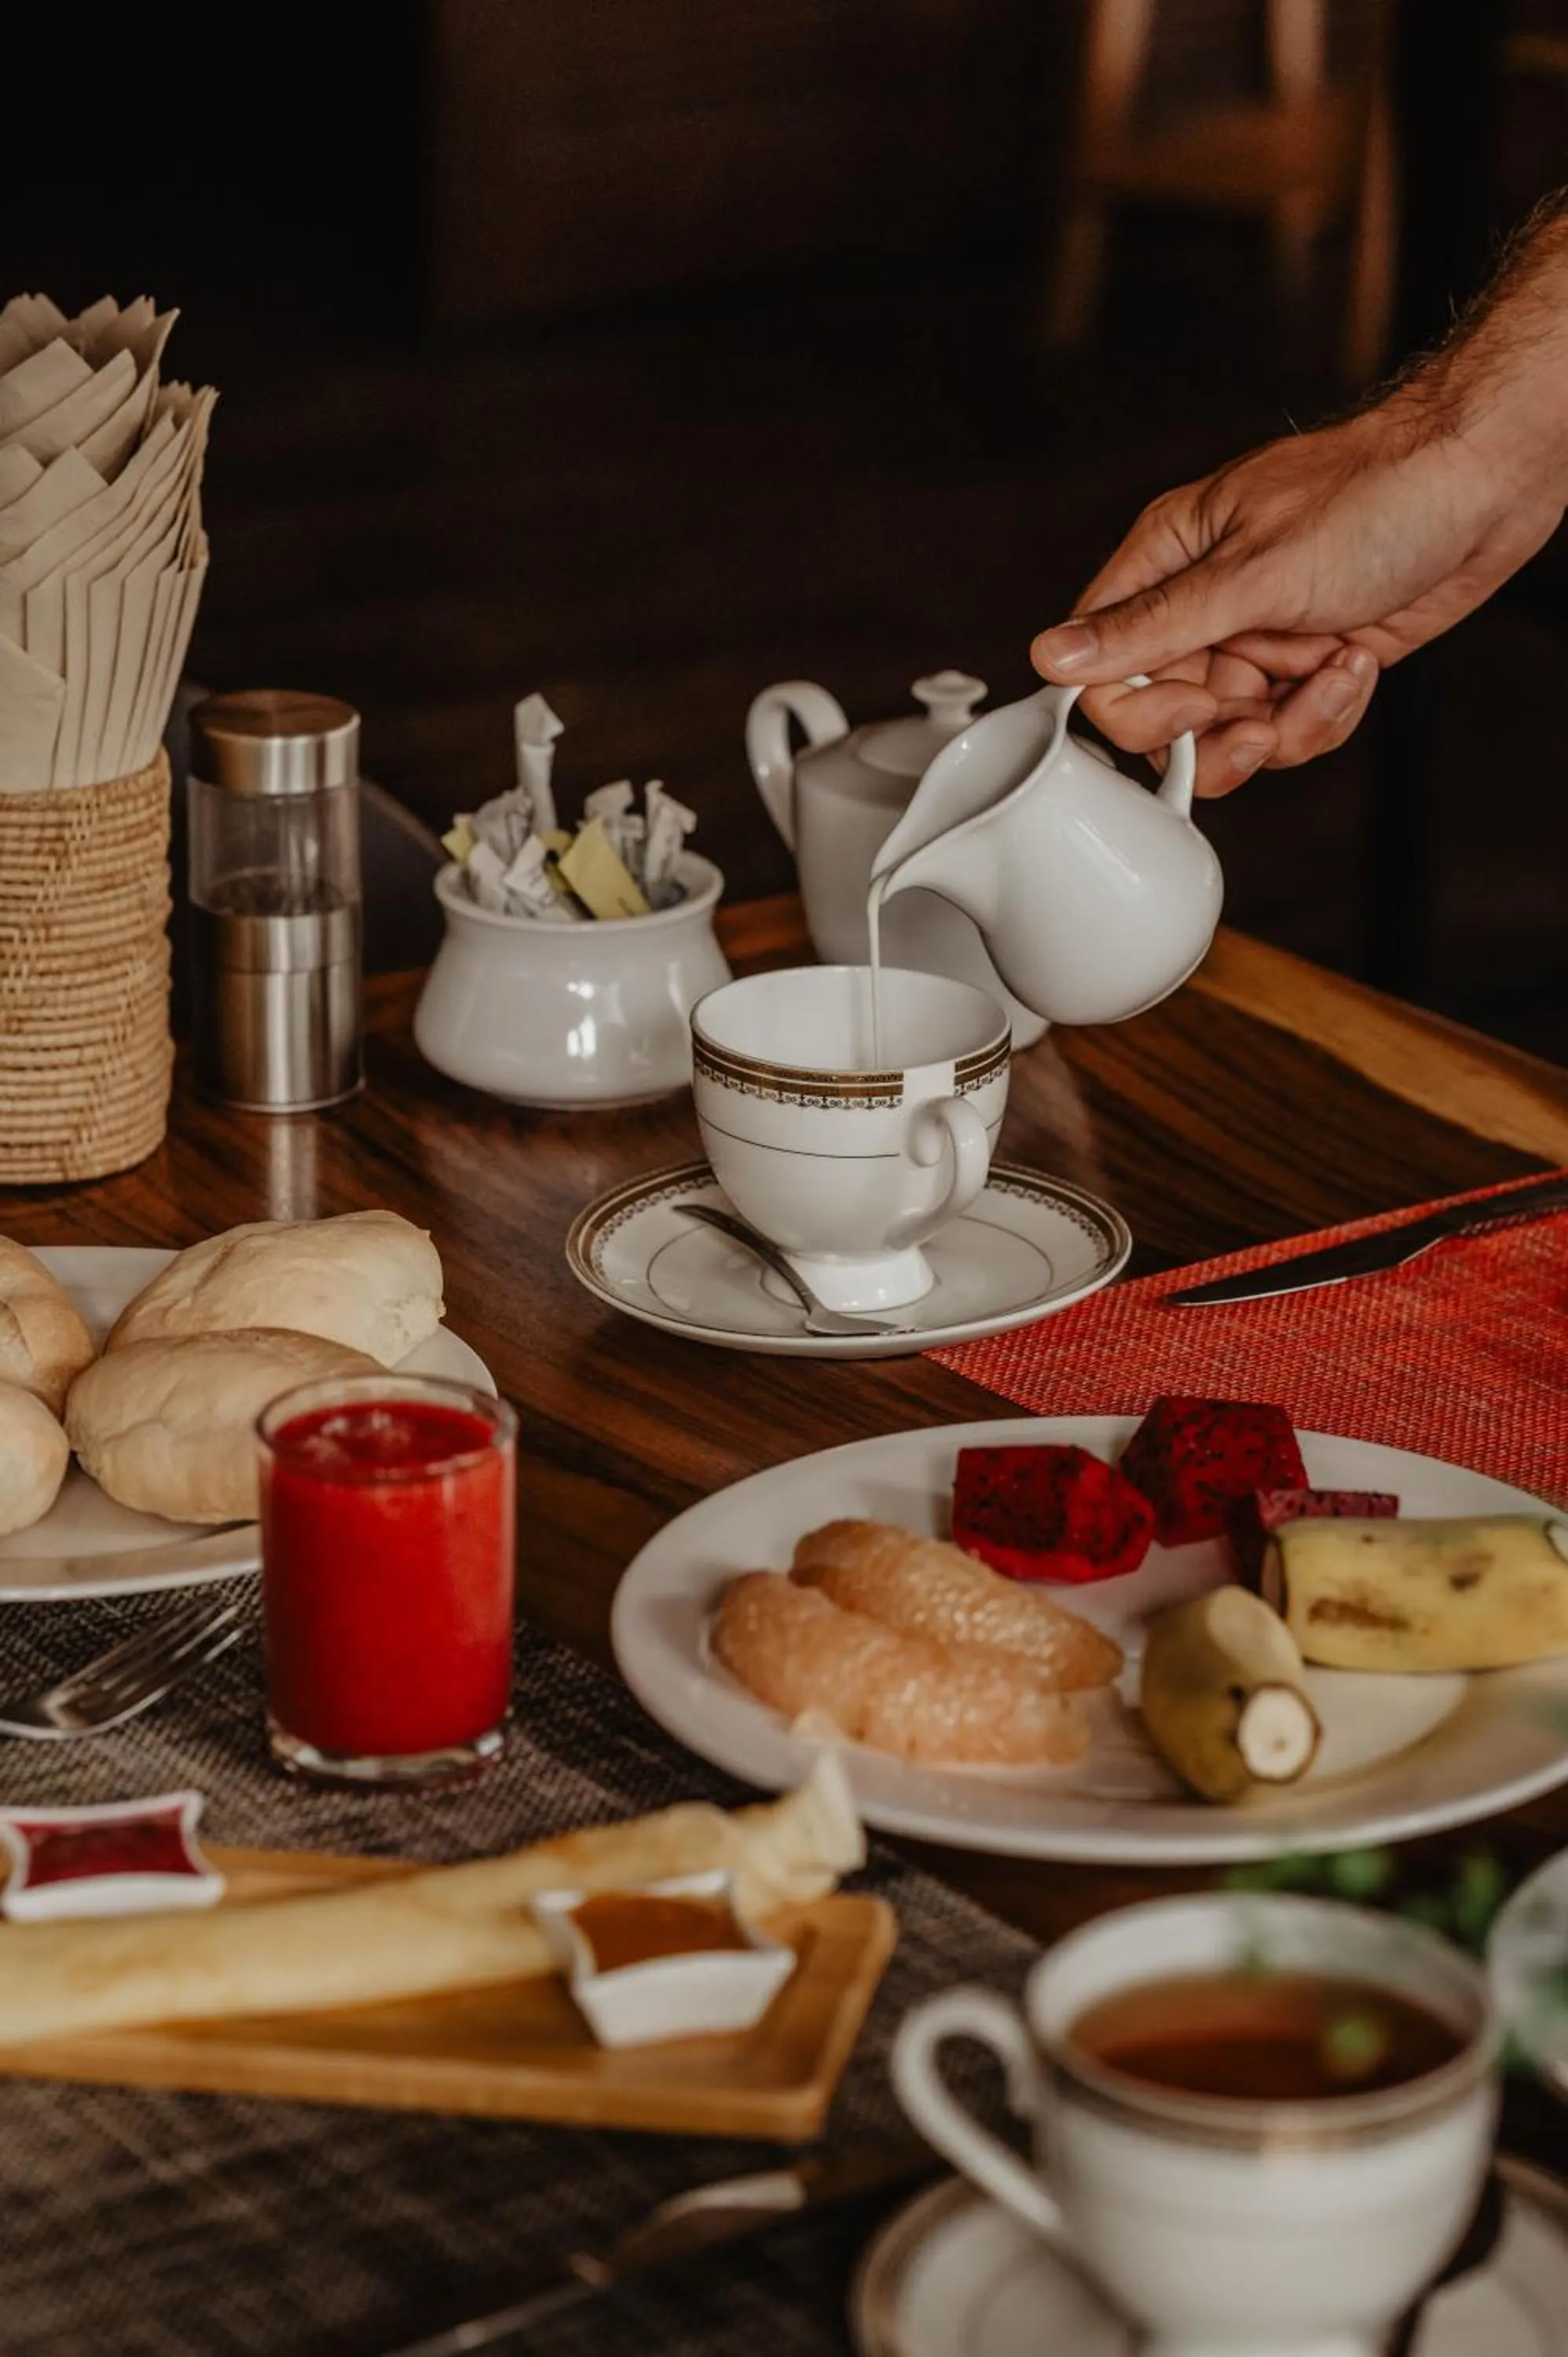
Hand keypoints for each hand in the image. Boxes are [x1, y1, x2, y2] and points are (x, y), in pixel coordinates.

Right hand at [1031, 405, 1564, 794]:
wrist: (1486, 484)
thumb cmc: (1377, 493)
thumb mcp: (1253, 570)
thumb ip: (1151, 626)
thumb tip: (1054, 656)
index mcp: (1168, 561)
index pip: (1103, 662)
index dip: (1135, 707)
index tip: (1189, 709)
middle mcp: (1205, 606)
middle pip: (1165, 716)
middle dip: (1219, 732)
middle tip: (1260, 719)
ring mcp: (1258, 638)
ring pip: (1231, 735)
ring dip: (1287, 725)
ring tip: (1328, 675)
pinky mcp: (1309, 666)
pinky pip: (1291, 729)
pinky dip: (1327, 711)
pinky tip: (1356, 661)